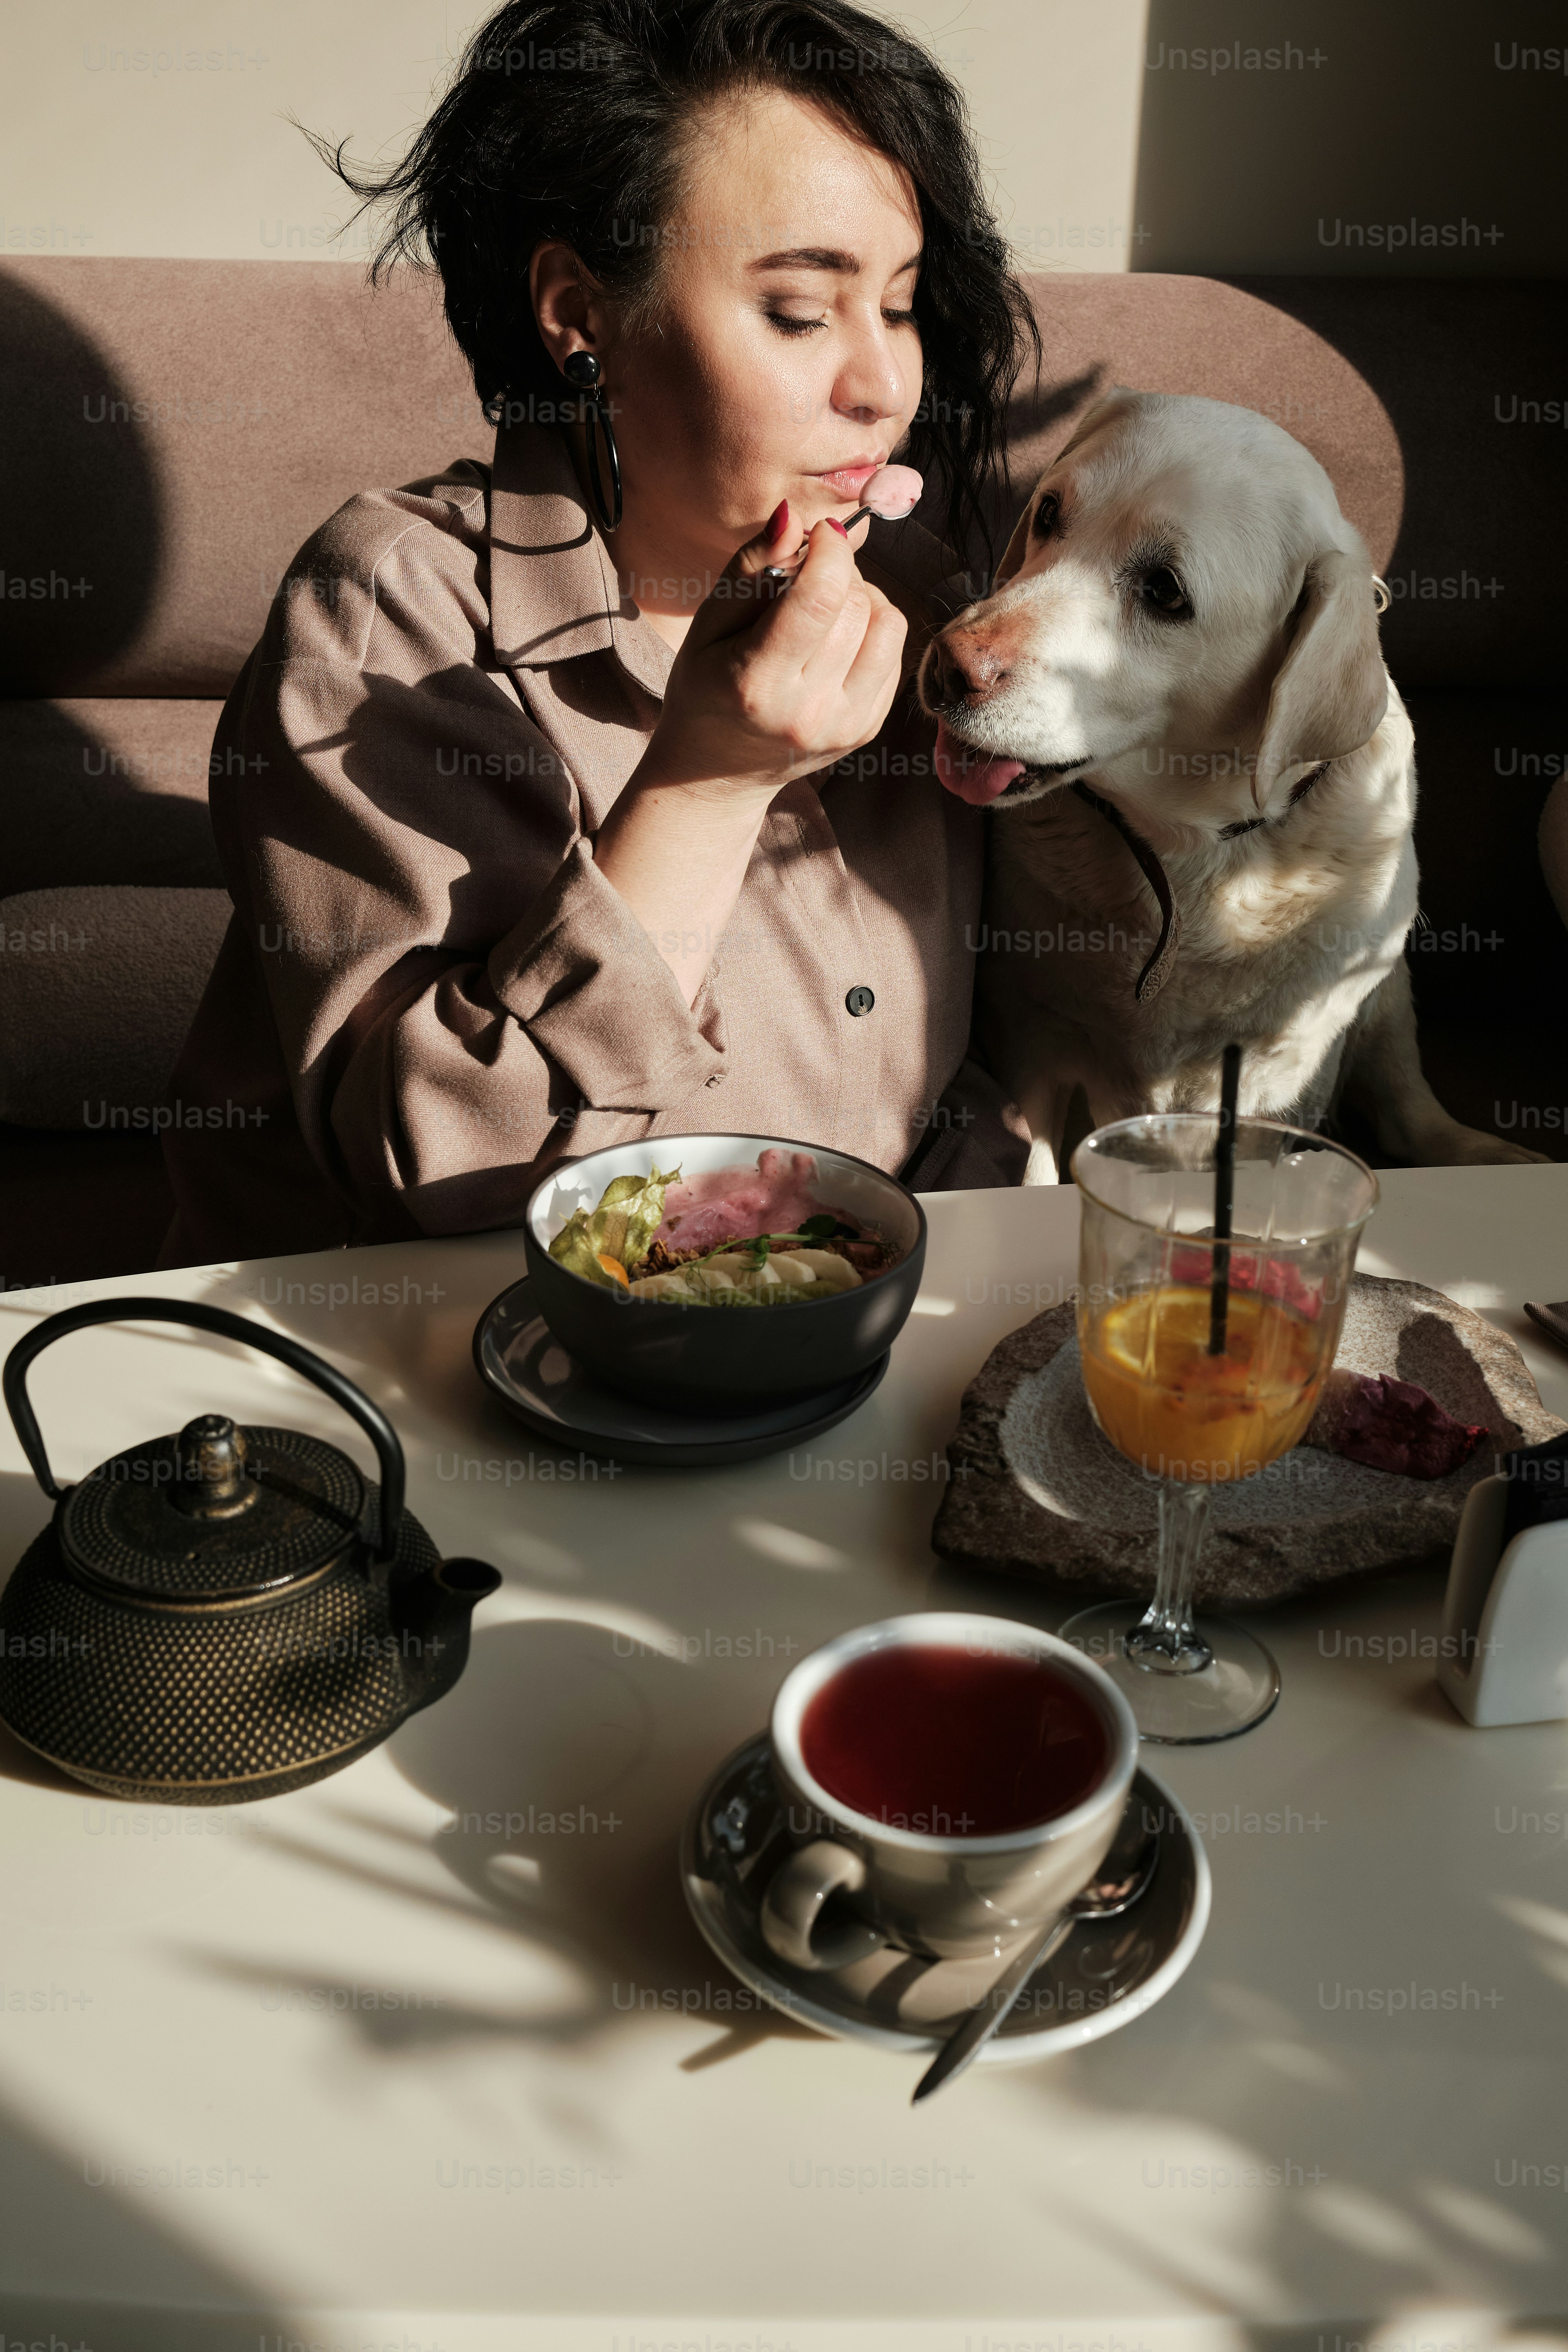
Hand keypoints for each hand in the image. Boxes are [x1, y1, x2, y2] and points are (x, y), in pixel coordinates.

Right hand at [636, 501, 907, 800]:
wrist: (717, 771)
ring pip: (887, 626)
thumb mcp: (707, 624)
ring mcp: (844, 725)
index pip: (819, 599)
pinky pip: (893, 653)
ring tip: (826, 603)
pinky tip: (836, 638)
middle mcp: (807, 711)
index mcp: (757, 683)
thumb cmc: (705, 686)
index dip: (830, 550)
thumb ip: (749, 568)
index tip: (820, 533)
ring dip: (863, 597)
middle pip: (856, 607)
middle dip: (841, 571)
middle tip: (811, 573)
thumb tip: (794, 517)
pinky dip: (872, 629)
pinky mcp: (867, 729)